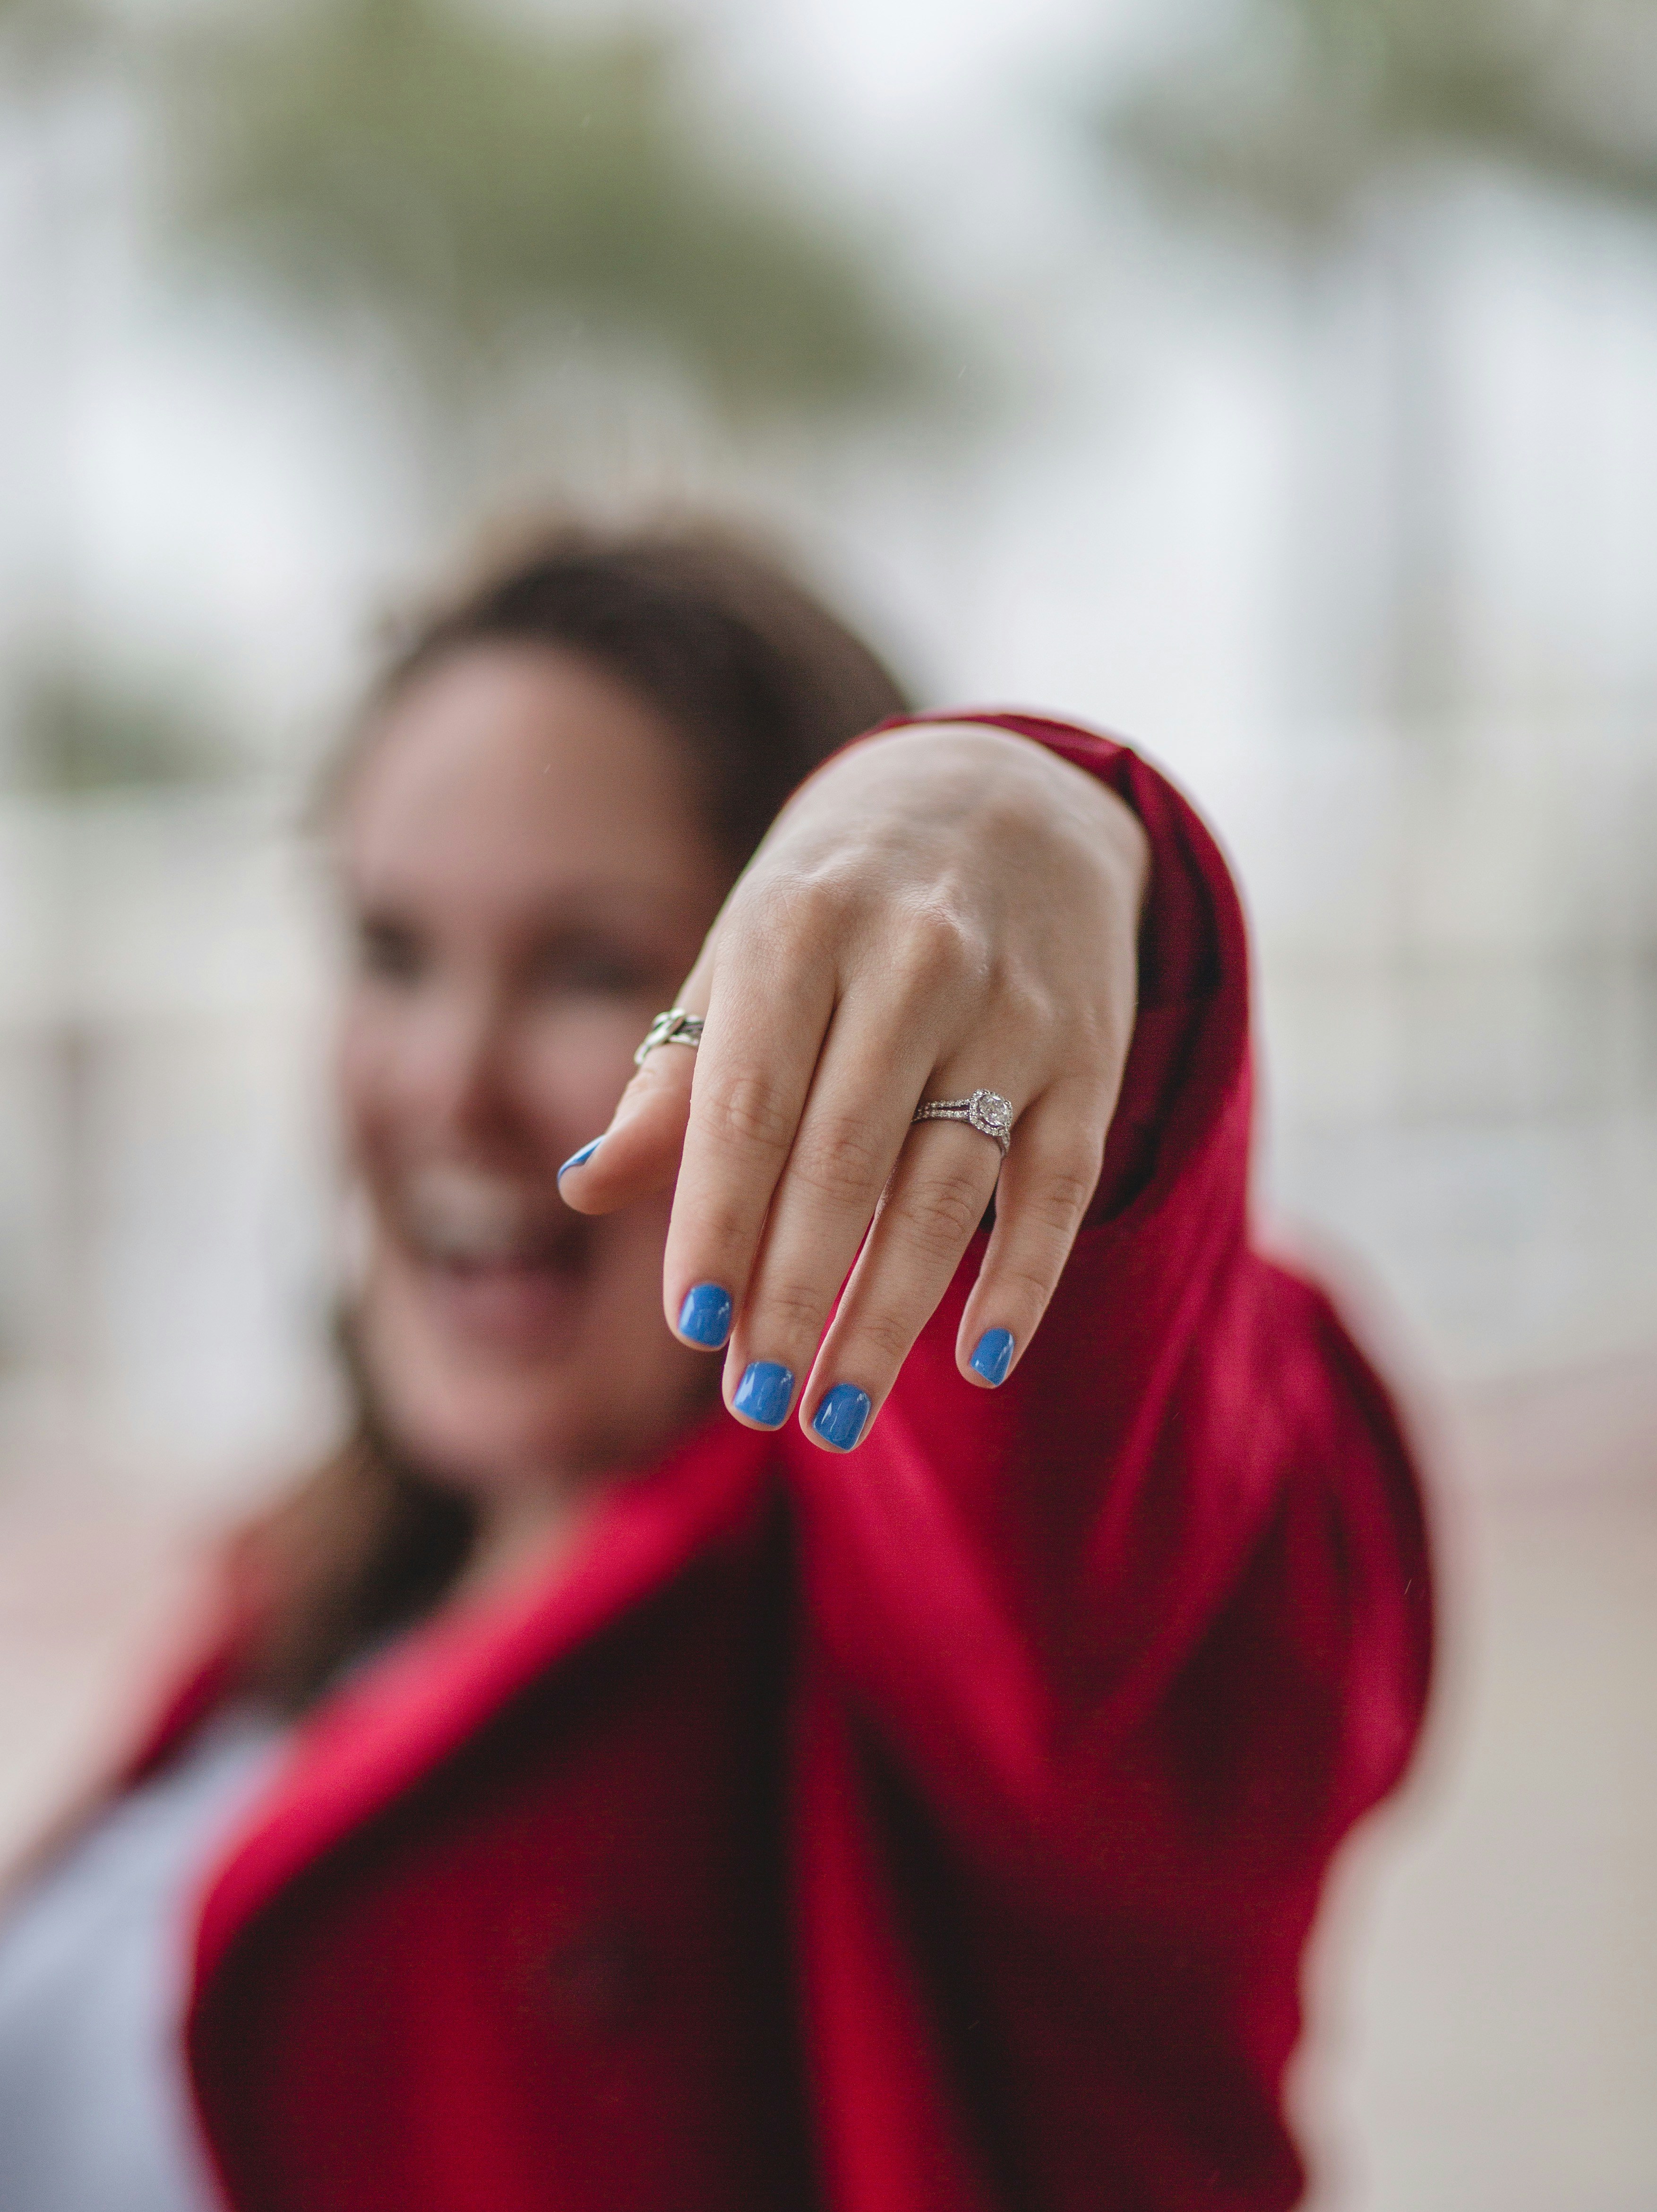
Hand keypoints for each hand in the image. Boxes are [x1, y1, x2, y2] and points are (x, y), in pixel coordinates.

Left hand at [558, 722, 1148, 1449]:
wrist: (1008, 791)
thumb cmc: (838, 902)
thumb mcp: (741, 957)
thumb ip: (674, 1078)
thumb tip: (582, 1188)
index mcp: (797, 931)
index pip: (746, 1106)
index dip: (717, 1223)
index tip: (692, 1327)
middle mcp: (911, 961)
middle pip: (844, 1161)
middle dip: (796, 1294)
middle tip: (757, 1400)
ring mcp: (1011, 1008)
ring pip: (946, 1187)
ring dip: (890, 1315)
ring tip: (836, 1415)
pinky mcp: (1088, 1052)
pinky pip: (1058, 1184)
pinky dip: (1023, 1278)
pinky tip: (980, 1362)